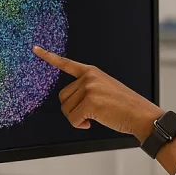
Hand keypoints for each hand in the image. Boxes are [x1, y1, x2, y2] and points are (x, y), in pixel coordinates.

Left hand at [33, 46, 162, 140]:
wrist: (141, 115)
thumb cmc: (125, 106)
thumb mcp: (105, 89)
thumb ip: (87, 89)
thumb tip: (70, 103)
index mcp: (92, 72)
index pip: (66, 64)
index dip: (49, 56)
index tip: (35, 49)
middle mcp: (89, 77)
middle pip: (63, 97)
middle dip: (72, 109)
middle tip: (90, 113)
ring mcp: (89, 88)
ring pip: (67, 110)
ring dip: (78, 118)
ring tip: (95, 116)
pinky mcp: (90, 102)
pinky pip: (73, 119)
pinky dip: (80, 125)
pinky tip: (93, 123)